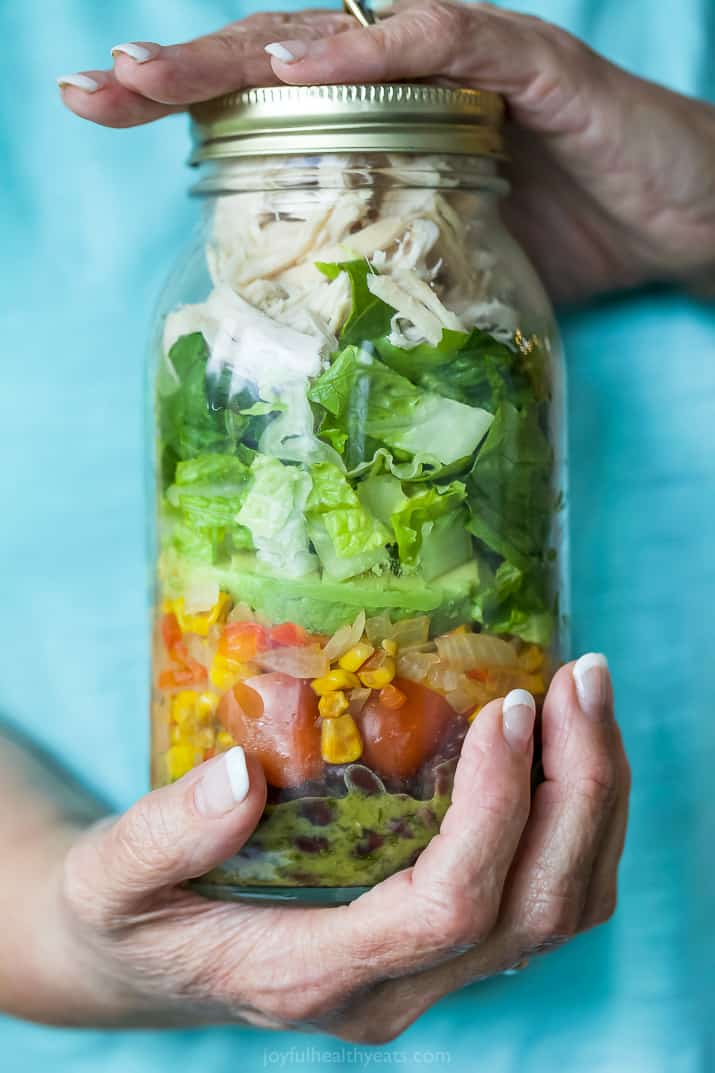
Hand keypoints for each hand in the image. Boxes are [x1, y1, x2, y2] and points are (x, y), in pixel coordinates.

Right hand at [21, 656, 627, 1039]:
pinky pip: (548, 898)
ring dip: (593, 801)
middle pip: (535, 911)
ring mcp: (428, 975)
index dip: (493, 809)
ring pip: (561, 910)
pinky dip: (578, 821)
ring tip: (585, 695)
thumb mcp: (112, 877)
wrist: (148, 958)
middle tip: (579, 679)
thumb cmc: (129, 913)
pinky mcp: (445, 949)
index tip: (502, 707)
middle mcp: (392, 989)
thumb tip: (240, 775)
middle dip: (577, 789)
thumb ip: (164, 836)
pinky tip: (562, 743)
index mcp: (314, 975)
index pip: (445, 907)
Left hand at [57, 2, 714, 302]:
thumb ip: (382, 268)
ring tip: (157, 72)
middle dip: (183, 71)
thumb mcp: (450, 264)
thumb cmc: (569, 240)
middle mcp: (416, 77)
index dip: (186, 102)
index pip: (272, 100)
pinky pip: (446, 36)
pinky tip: (303, 57)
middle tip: (98, 89)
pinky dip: (376, 43)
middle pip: (281, 57)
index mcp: (389, 121)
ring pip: (343, 34)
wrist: (678, 222)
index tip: (105, 113)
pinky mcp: (530, 62)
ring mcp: (469, 59)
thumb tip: (307, 321)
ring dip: (248, 50)